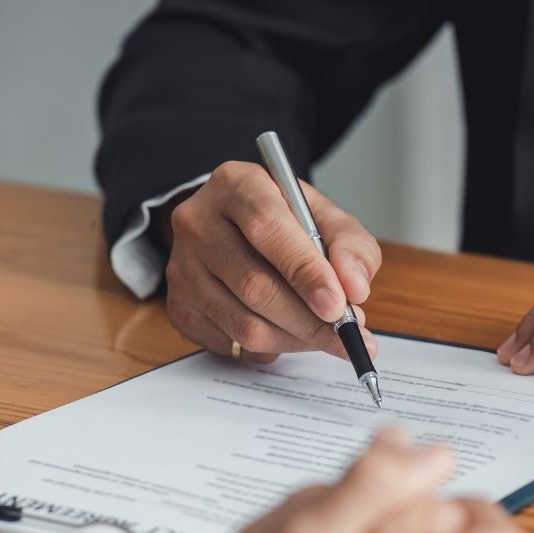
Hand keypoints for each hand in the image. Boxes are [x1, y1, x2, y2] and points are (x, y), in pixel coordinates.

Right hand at [161, 162, 381, 364]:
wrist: (235, 229)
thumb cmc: (285, 222)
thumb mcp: (325, 217)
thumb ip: (350, 245)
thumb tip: (355, 287)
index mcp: (236, 185)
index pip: (267, 227)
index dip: (305, 272)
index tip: (338, 305)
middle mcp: (198, 222)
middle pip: (253, 283)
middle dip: (308, 319)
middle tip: (345, 335)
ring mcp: (182, 267)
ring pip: (242, 322)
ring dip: (294, 339)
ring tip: (324, 335)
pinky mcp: (179, 306)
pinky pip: (230, 343)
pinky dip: (270, 348)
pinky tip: (288, 333)